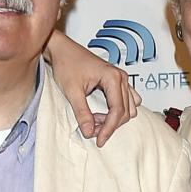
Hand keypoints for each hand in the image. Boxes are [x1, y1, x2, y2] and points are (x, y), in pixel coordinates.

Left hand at [44, 30, 140, 146]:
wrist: (62, 50)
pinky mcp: (117, 81)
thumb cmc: (67, 64)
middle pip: (125, 112)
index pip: (118, 111)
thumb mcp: (72, 92)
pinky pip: (126, 101)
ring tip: (94, 119)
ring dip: (113, 119)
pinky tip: (101, 113)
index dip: (109, 129)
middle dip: (110, 124)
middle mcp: (121, 77)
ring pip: (128, 108)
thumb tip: (90, 132)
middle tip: (91, 129)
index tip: (99, 141)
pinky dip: (116, 111)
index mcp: (113, 78)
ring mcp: (121, 79)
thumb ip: (82, 113)